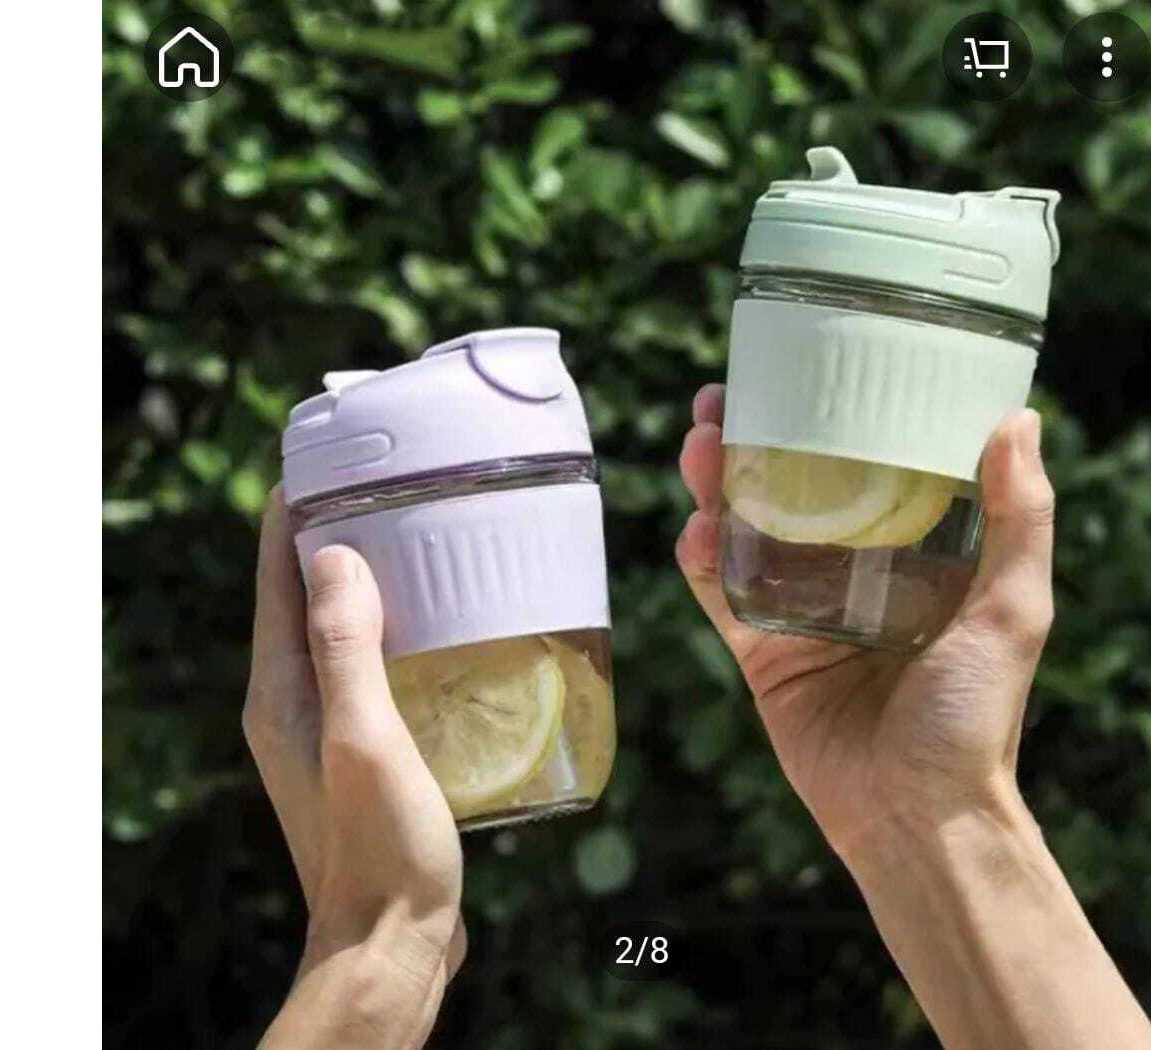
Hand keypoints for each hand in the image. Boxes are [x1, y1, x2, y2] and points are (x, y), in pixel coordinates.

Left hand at [245, 488, 464, 1048]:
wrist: (392, 941)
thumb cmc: (380, 848)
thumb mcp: (365, 740)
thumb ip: (345, 649)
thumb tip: (331, 551)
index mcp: (279, 690)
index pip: (276, 575)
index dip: (294, 509)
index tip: (334, 456)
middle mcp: (293, 701)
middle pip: (308, 592)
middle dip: (343, 532)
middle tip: (405, 488)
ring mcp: (328, 726)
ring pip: (347, 627)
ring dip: (379, 580)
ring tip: (436, 541)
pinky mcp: (366, 748)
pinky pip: (378, 664)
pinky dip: (406, 629)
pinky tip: (457, 625)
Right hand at [676, 384, 1055, 868]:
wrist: (916, 815)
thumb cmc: (975, 717)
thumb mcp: (1013, 608)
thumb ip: (1020, 518)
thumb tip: (1019, 417)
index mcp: (914, 556)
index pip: (868, 468)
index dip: (833, 419)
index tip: (809, 371)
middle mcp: (854, 574)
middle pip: (792, 489)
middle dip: (754, 441)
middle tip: (725, 399)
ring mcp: (803, 610)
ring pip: (746, 530)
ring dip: (716, 484)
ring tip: (700, 445)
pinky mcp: (762, 652)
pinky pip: (722, 594)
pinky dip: (702, 559)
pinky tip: (695, 527)